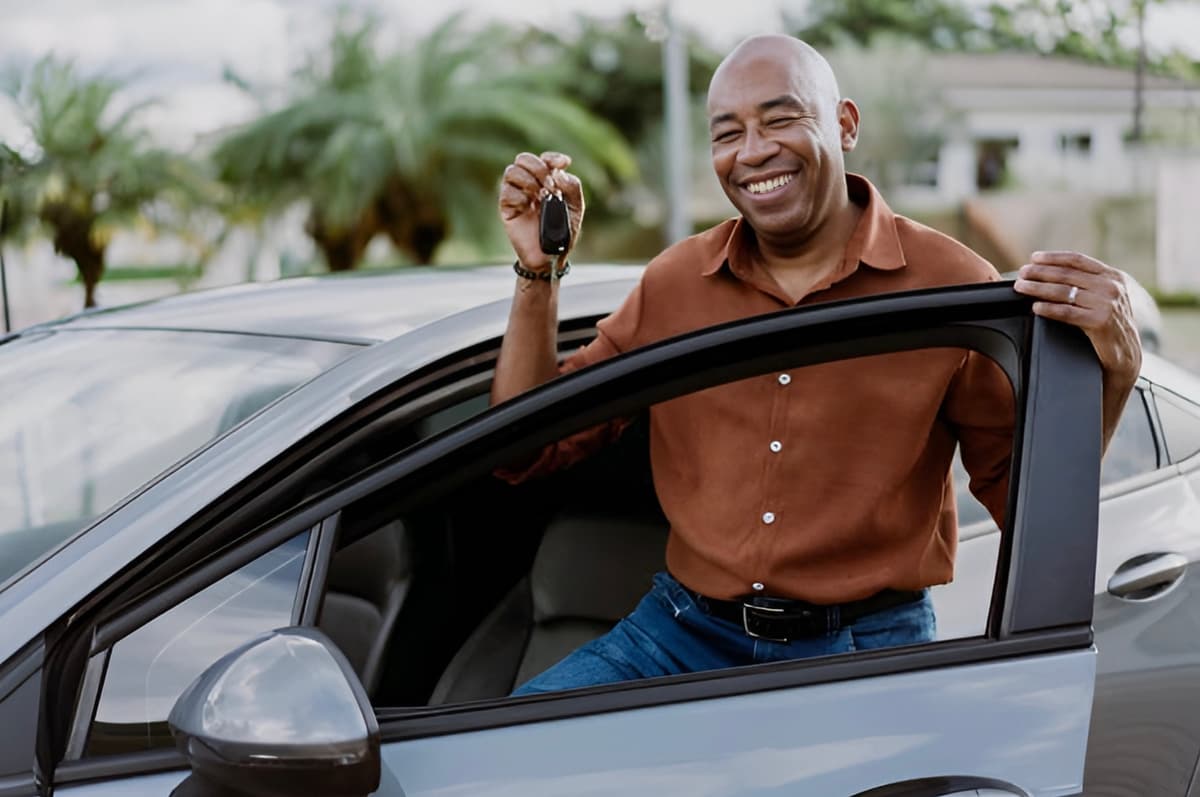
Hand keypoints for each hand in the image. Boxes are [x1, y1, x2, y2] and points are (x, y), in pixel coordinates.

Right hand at [498, 151, 584, 271]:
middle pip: (524, 159)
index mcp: (547, 181)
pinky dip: (519, 196)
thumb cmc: (563, 232)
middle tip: (549, 185)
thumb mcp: (576, 209)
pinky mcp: (507, 208)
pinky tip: (527, 208)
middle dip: (538, 167)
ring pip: (512, 170)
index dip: (552, 157)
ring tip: (539, 197)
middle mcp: (530, 185)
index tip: (564, 164)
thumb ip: (573, 187)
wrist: (551, 256)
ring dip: (528, 180)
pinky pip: (506, 191)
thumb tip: (558, 173)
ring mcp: (517, 195)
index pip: (544, 159)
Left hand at [1013, 251, 1141, 386]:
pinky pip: (1067, 312)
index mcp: (1112, 276)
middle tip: (1022, 273)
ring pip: (1063, 291)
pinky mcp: (1100, 322)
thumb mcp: (1105, 297)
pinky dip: (1048, 309)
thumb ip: (1087, 283)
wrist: (1127, 353)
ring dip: (1038, 288)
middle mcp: (1111, 287)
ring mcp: (1106, 304)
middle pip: (1067, 275)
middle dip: (1040, 272)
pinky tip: (1035, 307)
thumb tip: (1051, 272)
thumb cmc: (1109, 324)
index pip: (1078, 260)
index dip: (1053, 258)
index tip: (1034, 258)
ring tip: (1021, 287)